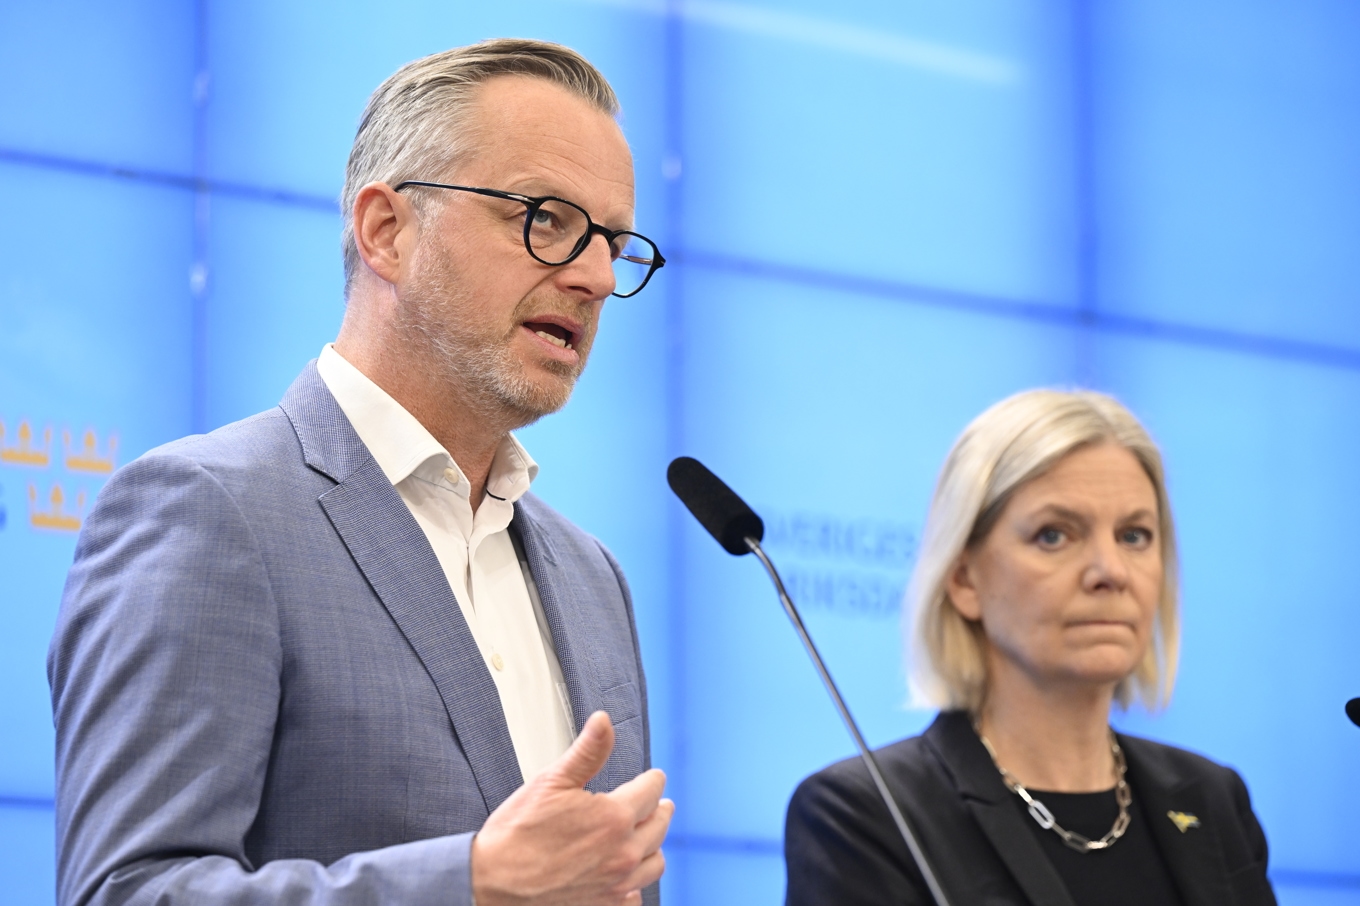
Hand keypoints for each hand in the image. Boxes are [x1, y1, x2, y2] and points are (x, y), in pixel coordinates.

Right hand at [471, 711, 673, 905]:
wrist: (491, 883)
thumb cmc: (516, 834)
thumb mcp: (551, 781)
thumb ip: (587, 752)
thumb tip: (604, 722)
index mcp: (614, 818)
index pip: (651, 792)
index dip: (653, 780)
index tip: (655, 778)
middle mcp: (622, 853)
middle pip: (659, 826)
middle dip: (659, 809)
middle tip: (659, 803)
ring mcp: (616, 884)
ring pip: (654, 863)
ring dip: (654, 846)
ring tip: (647, 836)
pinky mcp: (604, 905)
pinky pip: (637, 896)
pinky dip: (637, 883)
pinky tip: (629, 876)